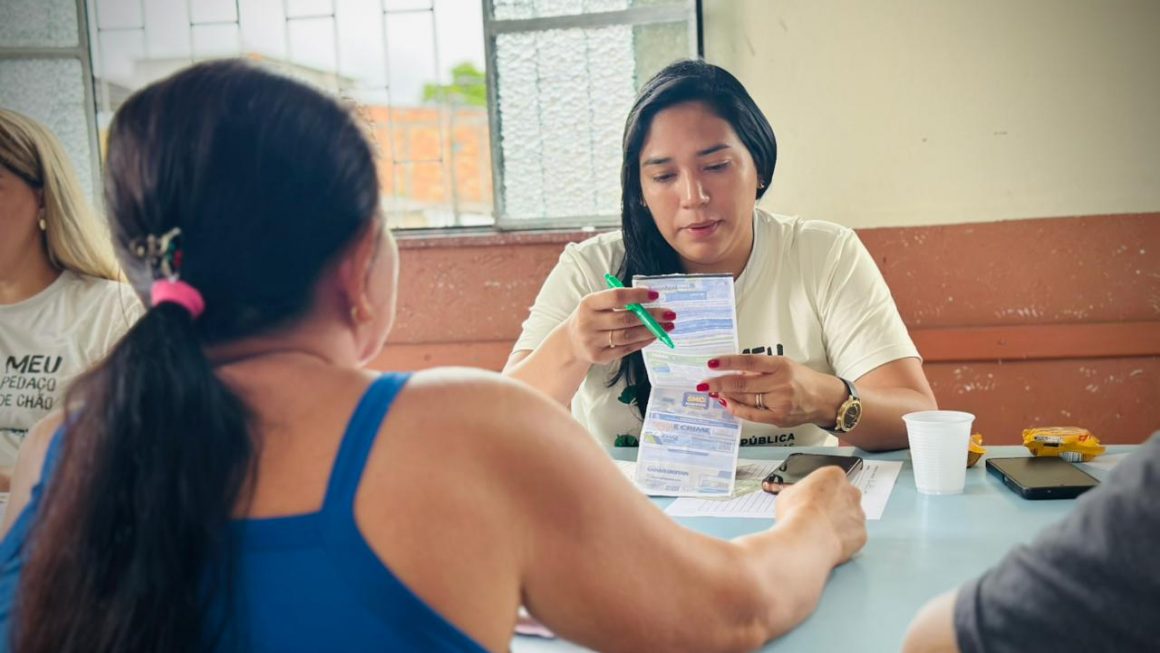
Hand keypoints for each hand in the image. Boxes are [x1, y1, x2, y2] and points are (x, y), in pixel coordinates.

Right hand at [565, 287, 674, 365]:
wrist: (571, 342)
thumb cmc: (592, 317)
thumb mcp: (597, 304)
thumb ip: (619, 301)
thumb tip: (651, 299)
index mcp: (588, 303)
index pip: (616, 297)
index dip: (637, 295)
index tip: (655, 295)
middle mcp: (588, 322)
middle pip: (625, 318)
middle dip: (651, 316)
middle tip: (670, 313)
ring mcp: (592, 342)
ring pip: (628, 336)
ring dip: (651, 331)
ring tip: (667, 326)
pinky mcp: (599, 356)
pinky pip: (626, 349)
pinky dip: (642, 342)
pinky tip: (654, 336)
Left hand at [697, 355, 845, 427]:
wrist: (825, 400)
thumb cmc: (801, 379)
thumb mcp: (783, 365)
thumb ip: (759, 369)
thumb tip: (733, 372)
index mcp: (781, 366)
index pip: (749, 362)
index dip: (728, 362)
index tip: (711, 363)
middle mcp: (780, 384)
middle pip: (743, 384)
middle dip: (719, 383)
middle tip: (703, 383)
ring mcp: (779, 403)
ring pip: (744, 399)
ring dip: (725, 396)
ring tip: (713, 391)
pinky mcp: (778, 418)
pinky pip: (751, 414)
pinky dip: (736, 408)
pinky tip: (726, 403)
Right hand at [772, 466, 865, 563]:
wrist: (806, 538)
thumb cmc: (797, 513)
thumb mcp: (787, 493)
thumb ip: (799, 492)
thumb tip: (796, 499)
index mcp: (834, 476)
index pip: (831, 479)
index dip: (820, 491)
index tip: (812, 499)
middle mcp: (851, 492)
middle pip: (845, 497)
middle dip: (833, 506)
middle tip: (816, 516)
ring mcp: (858, 513)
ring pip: (850, 518)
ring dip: (838, 524)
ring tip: (819, 532)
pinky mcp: (861, 534)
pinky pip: (853, 537)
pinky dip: (843, 540)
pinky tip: (827, 542)